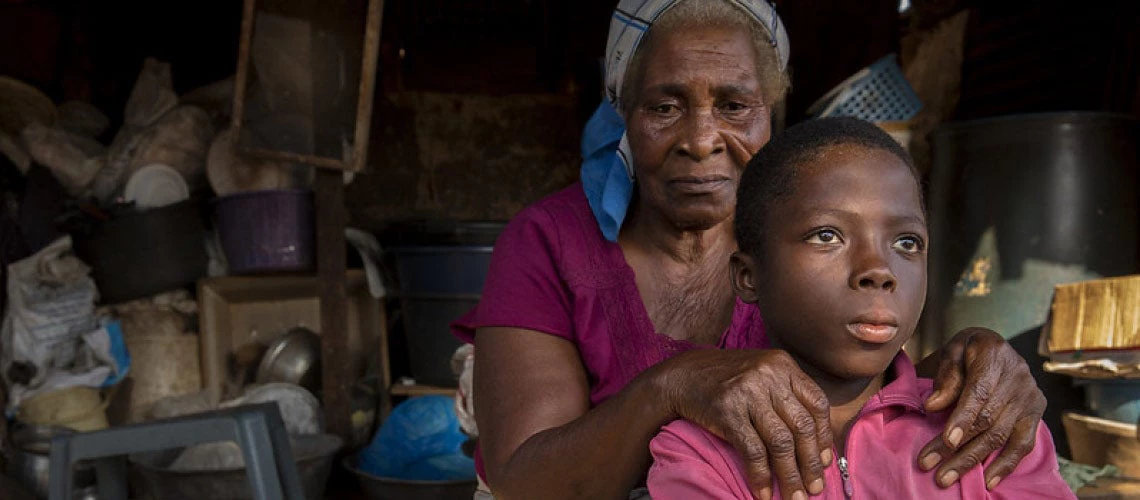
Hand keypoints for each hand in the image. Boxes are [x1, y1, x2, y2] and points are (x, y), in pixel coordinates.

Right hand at [658, 349, 832, 499]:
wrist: (683, 375)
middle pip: (801, 426)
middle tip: (815, 488)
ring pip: (781, 442)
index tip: (825, 462)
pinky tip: (763, 492)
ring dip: (790, 475)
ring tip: (795, 496)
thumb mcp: (762, 373)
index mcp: (782, 365)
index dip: (823, 437)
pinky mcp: (728, 412)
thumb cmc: (727, 379)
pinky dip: (761, 475)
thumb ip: (787, 394)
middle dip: (811, 463)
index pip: (817, 404)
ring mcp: (748, 393)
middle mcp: (768, 375)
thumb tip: (817, 439)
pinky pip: (753, 450)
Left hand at [918, 327, 1045, 489]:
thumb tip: (933, 406)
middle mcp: (1018, 377)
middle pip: (987, 419)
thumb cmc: (967, 351)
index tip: (947, 441)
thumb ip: (946, 377)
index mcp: (994, 355)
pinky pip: (1023, 444)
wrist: (995, 347)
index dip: (963, 418)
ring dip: (972, 460)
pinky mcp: (1036, 414)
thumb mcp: (952, 351)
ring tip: (945, 477)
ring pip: (1000, 436)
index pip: (979, 392)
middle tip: (929, 465)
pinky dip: (1005, 465)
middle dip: (956, 447)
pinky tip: (988, 482)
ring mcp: (1030, 397)